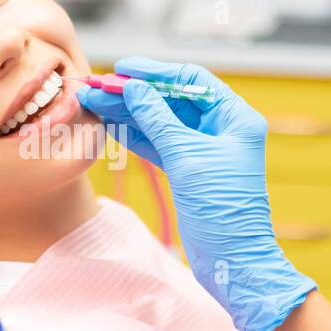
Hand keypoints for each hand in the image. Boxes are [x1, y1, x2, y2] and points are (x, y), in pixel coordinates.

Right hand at [77, 56, 316, 330]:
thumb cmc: (222, 210)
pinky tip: (110, 125)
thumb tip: (134, 89)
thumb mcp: (187, 158)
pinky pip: (158, 144)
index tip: (123, 68)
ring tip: (96, 103)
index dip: (156, 72)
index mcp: (235, 118)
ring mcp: (204, 150)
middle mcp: (222, 129)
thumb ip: (158, 120)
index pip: (192, 80)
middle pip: (173, 99)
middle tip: (99, 87)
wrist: (231, 262)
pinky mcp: (188, 171)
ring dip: (130, 112)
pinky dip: (135, 135)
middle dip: (136, 93)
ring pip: (161, 122)